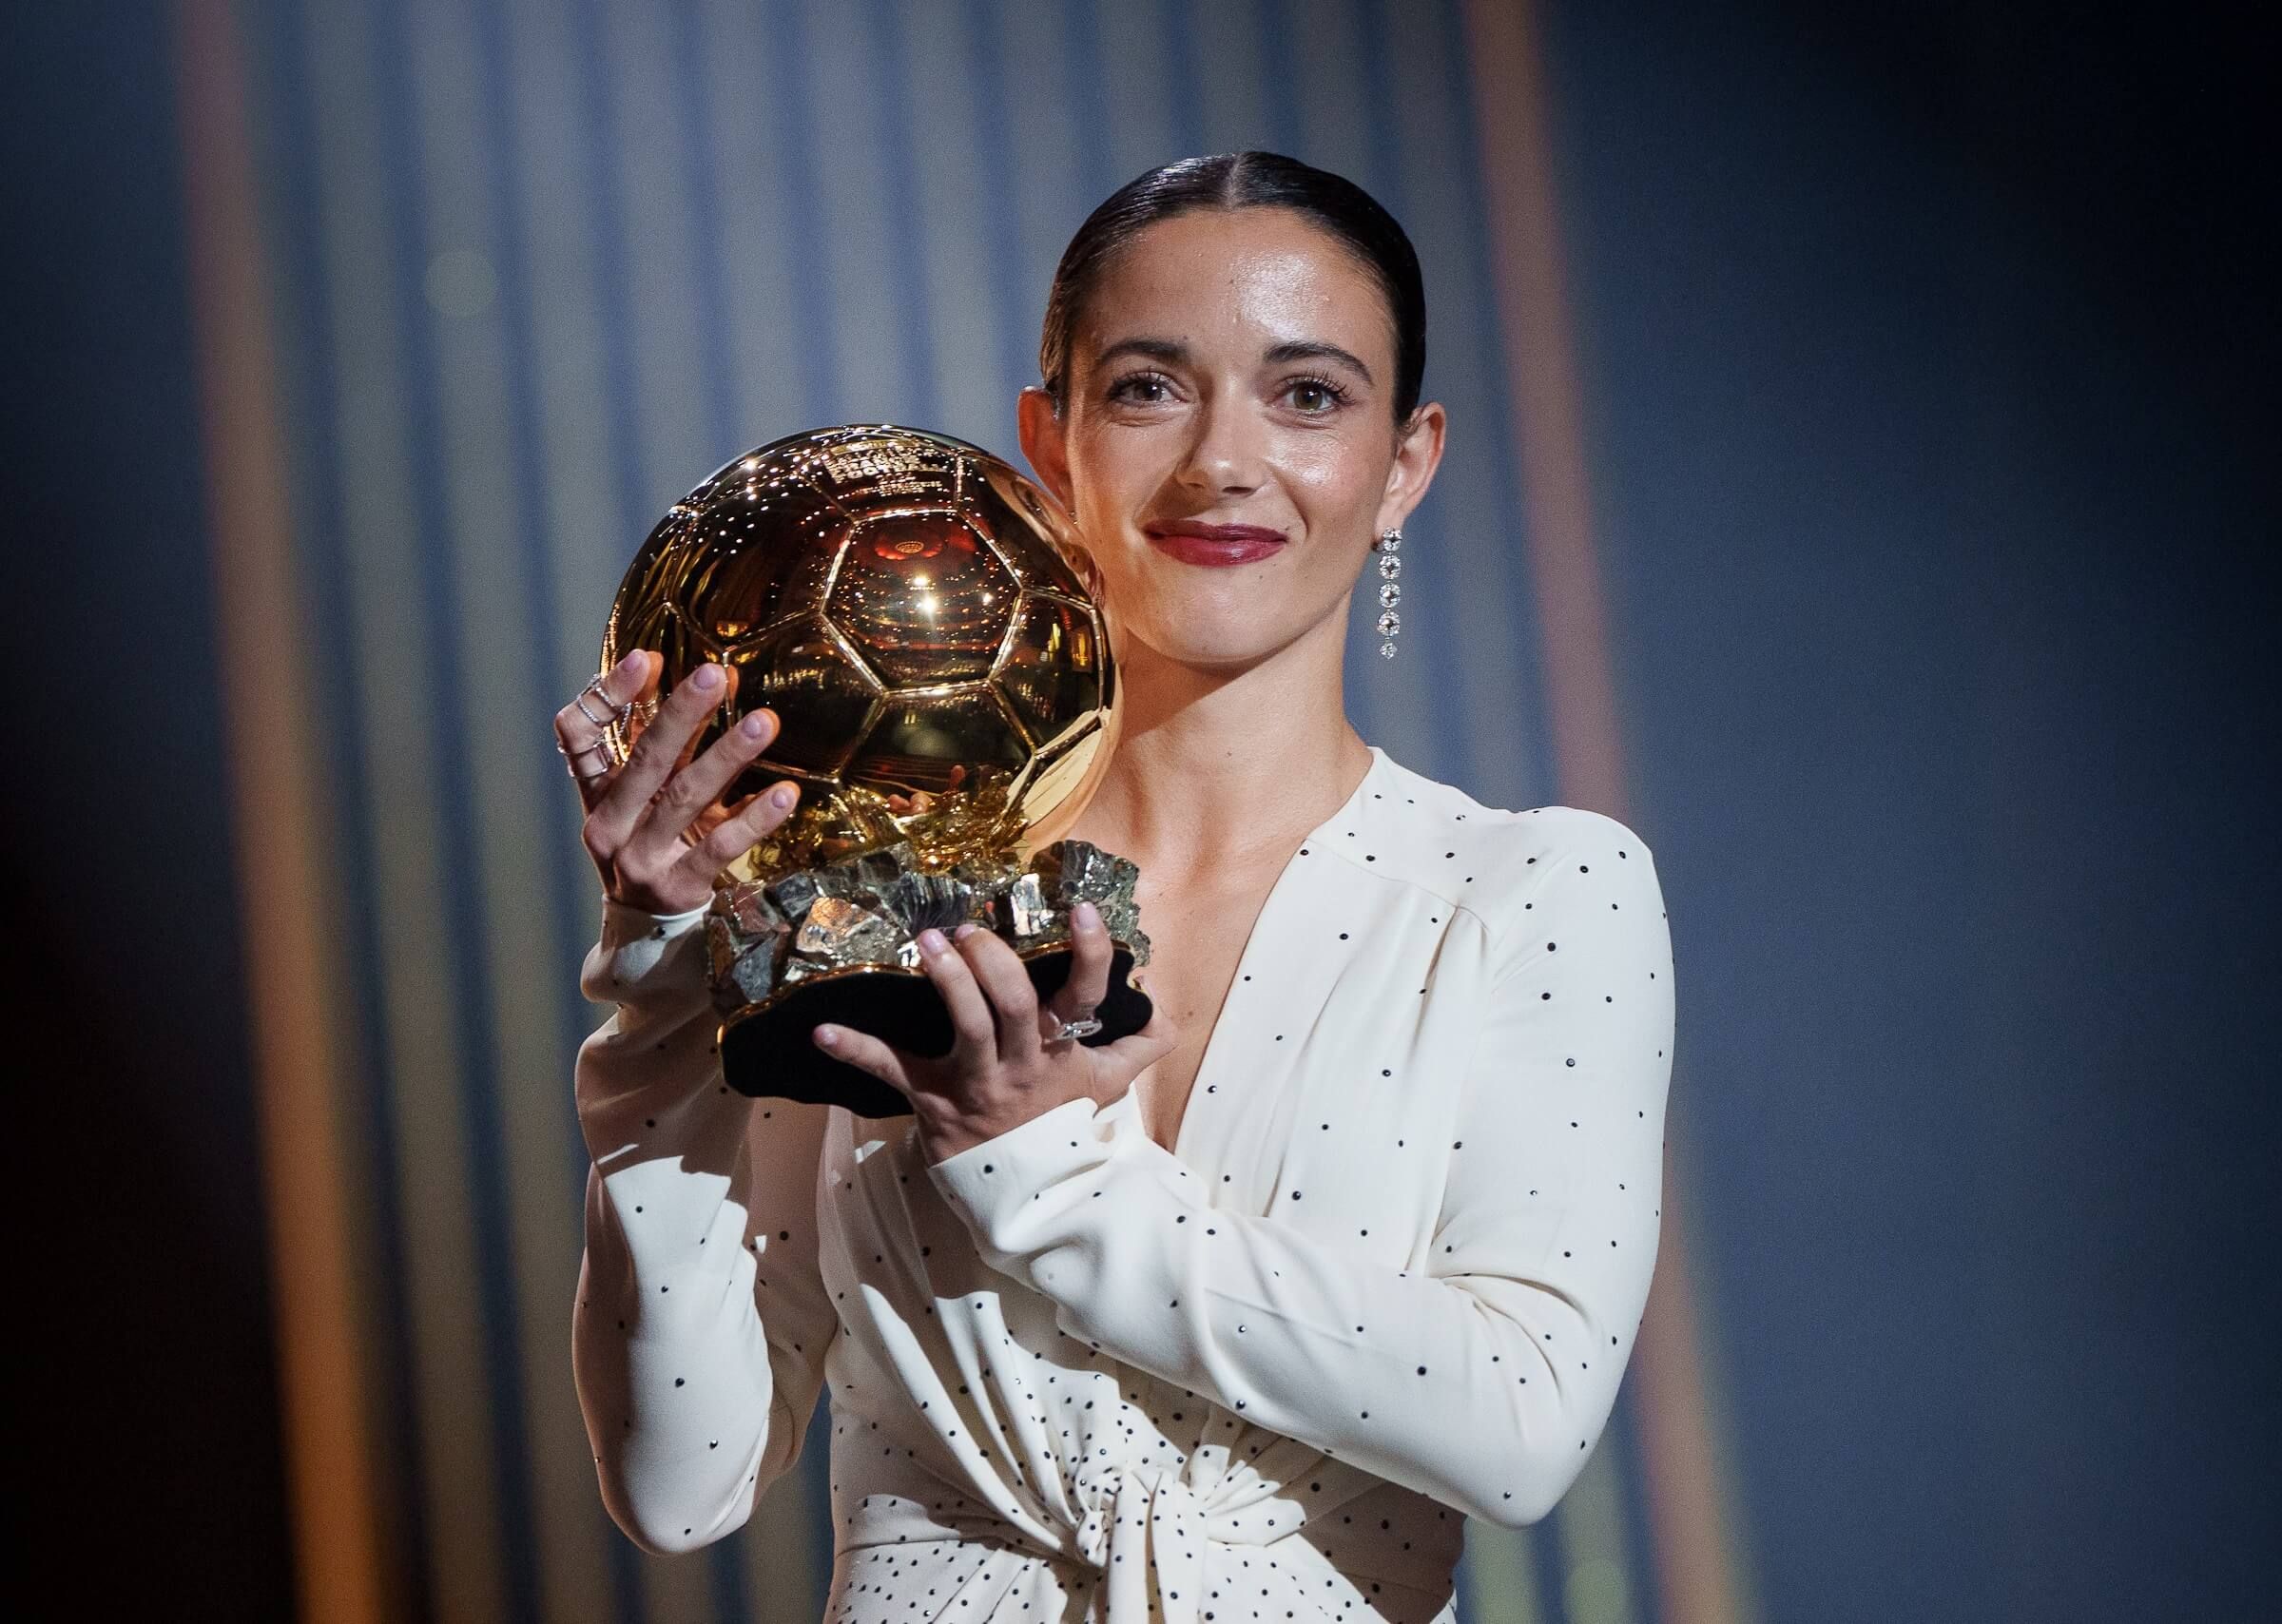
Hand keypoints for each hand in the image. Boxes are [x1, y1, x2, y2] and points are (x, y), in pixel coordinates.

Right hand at [555, 650, 802, 914]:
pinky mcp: (678, 886)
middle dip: (680, 713)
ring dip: (727, 755)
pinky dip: (754, 818)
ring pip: (684, 797)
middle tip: (715, 675)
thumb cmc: (654, 844)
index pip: (578, 735)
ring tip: (764, 722)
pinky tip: (785, 794)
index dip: (607, 695)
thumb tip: (716, 678)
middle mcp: (610, 824)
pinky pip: (719, 847)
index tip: (646, 658)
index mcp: (596, 795)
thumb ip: (672, 746)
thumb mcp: (648, 798)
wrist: (649, 930)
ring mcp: (641, 858)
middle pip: (644, 759)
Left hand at [814, 900, 1179, 1164]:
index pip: (1085, 997)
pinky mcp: (930, 1098)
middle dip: (995, 963)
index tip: (1081, 910)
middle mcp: (1021, 1064)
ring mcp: (974, 1083)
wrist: (1022, 1193)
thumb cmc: (1058, 1124)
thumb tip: (1163, 1006)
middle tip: (974, 930)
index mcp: (1060, 1051)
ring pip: (966, 1028)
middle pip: (1014, 1008)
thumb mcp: (1105, 1086)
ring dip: (947, 982)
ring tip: (931, 940)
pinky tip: (821, 1032)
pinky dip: (854, 1050)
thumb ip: (1140, 1044)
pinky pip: (890, 1071)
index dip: (1089, 955)